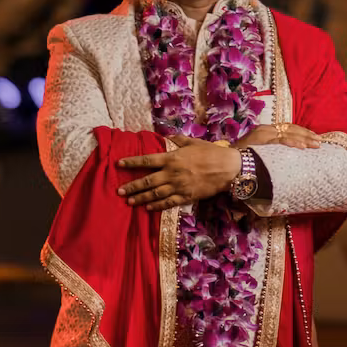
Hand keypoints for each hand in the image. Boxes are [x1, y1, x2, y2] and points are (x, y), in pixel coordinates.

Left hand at [117, 138, 238, 209]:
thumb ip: (177, 140)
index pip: (147, 160)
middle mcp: (172, 173)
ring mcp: (179, 187)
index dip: (132, 162)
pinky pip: (169, 203)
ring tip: (129, 201)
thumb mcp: (192, 142)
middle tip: (119, 191)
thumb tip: (165, 138)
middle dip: (132, 186)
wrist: (227, 168)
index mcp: (172, 158)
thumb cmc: (210, 152)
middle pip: (148, 181)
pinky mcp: (186, 197)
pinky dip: (157, 206)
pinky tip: (148, 208)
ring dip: (141, 198)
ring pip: (155, 194)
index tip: (119, 164)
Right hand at [234, 122, 323, 151]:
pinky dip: (293, 143)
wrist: (226, 161)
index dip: (302, 132)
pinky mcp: (262, 141)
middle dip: (307, 135)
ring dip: (304, 139)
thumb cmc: (239, 160)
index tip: (314, 137)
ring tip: (316, 144)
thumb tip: (285, 157)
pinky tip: (303, 147)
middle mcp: (265, 129)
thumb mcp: (257, 152)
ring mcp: (263, 134)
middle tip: (320, 142)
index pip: (287, 128)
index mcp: (265, 131)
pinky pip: (280, 141)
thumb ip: (270, 152)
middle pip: (291, 129)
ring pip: (288, 134)